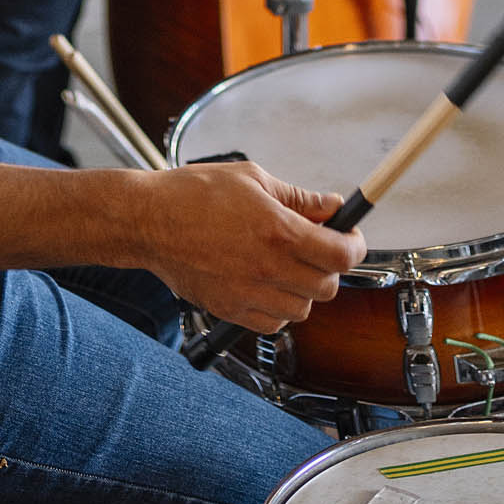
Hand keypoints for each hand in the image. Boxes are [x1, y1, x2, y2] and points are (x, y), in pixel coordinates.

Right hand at [137, 160, 366, 333]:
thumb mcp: (252, 179)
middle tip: (318, 247)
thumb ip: (298, 198)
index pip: (341, 254)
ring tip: (287, 264)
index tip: (351, 237)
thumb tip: (332, 206)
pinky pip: (273, 324)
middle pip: (328, 286)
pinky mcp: (230, 311)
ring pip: (303, 309)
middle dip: (330, 266)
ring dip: (304, 289)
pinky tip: (266, 283)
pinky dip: (279, 309)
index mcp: (278, 231)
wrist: (147, 220)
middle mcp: (268, 268)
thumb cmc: (193, 193)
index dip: (355, 245)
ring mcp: (248, 294)